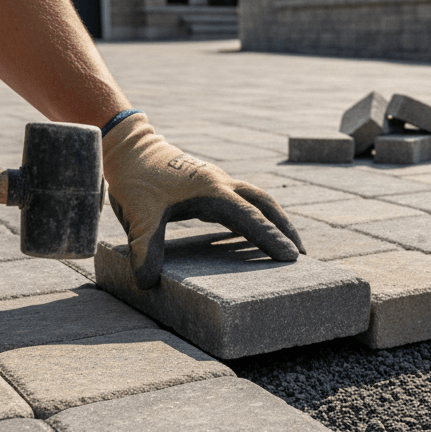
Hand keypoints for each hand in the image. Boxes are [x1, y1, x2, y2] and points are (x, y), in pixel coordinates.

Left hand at [102, 113, 304, 287]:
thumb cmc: (136, 180)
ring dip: (274, 220)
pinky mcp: (210, 185)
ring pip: (257, 199)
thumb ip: (146, 249)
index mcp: (212, 191)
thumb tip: (148, 283)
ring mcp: (217, 181)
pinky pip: (242, 200)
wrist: (129, 148)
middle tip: (300, 254)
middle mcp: (221, 184)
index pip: (250, 218)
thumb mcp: (139, 217)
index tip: (291, 257)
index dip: (271, 238)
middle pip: (265, 204)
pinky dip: (254, 216)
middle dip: (284, 228)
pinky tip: (252, 233)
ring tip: (285, 244)